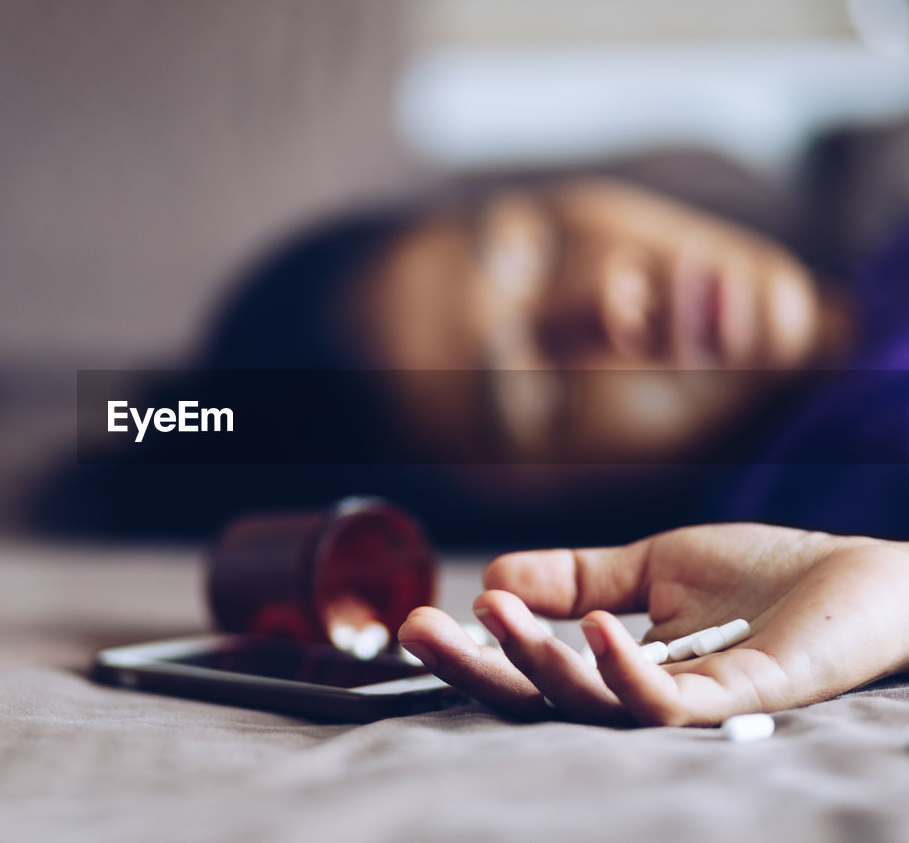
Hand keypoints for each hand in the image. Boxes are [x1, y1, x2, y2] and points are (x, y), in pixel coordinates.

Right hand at [397, 524, 908, 725]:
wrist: (867, 578)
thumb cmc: (767, 578)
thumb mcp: (650, 567)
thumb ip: (574, 576)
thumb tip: (492, 577)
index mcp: (619, 671)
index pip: (531, 674)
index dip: (471, 655)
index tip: (413, 623)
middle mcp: (645, 699)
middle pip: (544, 704)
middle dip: (476, 670)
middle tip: (418, 632)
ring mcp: (692, 705)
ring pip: (595, 707)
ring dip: (538, 663)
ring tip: (496, 614)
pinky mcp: (744, 700)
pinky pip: (671, 705)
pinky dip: (626, 672)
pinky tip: (594, 627)